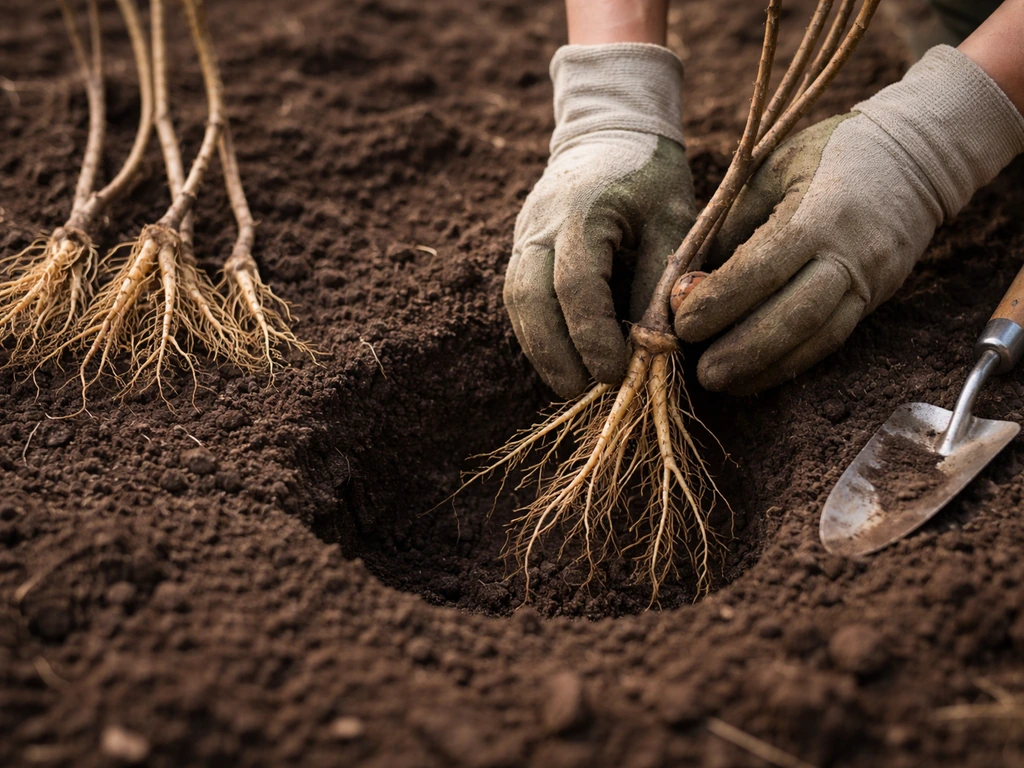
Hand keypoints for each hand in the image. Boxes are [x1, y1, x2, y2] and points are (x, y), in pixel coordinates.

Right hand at [505, 43, 696, 397]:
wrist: (607, 130)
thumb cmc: (650, 174)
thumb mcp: (673, 217)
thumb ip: (664, 276)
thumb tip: (656, 342)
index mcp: (582, 212)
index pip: (576, 285)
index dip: (592, 335)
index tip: (615, 371)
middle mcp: (541, 225)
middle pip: (529, 299)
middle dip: (554, 353)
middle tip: (585, 389)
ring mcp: (524, 235)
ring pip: (516, 302)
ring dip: (540, 348)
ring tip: (571, 382)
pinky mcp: (520, 246)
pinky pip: (517, 296)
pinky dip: (535, 331)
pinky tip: (561, 355)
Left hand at [675, 45, 1023, 394]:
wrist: (916, 154)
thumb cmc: (828, 154)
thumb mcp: (771, 170)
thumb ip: (730, 223)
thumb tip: (688, 281)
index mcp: (817, 213)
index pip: (763, 267)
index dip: (719, 300)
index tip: (681, 322)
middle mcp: (848, 254)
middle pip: (794, 316)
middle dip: (742, 350)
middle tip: (701, 374)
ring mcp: (868, 281)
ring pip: (818, 339)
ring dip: (767, 368)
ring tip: (724, 384)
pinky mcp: (876, 299)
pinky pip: (831, 340)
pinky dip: (791, 362)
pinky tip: (756, 375)